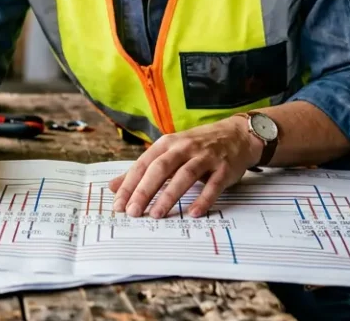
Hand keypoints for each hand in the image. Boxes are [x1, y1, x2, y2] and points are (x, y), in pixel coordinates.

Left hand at [107, 117, 260, 218]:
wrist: (236, 135)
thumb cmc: (196, 147)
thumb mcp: (167, 152)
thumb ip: (142, 170)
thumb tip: (113, 186)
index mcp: (166, 144)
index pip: (143, 165)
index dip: (129, 185)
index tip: (118, 205)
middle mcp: (184, 148)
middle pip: (160, 169)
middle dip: (145, 191)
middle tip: (133, 212)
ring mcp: (205, 157)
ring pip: (184, 176)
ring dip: (169, 196)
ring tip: (156, 215)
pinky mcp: (224, 168)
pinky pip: (213, 185)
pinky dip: (204, 199)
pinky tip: (194, 213)